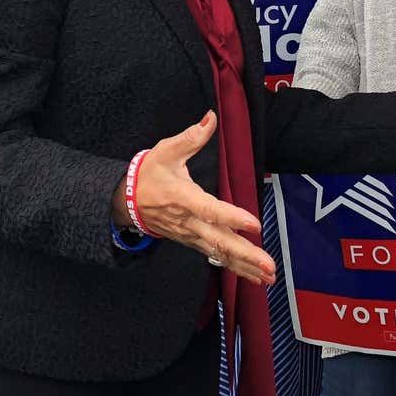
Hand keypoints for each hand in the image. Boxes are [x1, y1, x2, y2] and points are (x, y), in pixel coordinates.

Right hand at [115, 112, 275, 286]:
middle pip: (219, 241)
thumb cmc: (149, 174)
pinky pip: (215, 257)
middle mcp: (189, 221)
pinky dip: (235, 268)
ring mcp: (190, 235)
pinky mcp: (192, 242)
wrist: (126, 200)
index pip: (209, 210)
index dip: (231, 217)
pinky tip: (254, 277)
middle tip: (269, 266)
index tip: (254, 224)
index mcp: (183, 198)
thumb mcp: (165, 151)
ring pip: (219, 254)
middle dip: (246, 254)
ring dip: (245, 266)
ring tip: (268, 277)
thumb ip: (190, 137)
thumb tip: (211, 118)